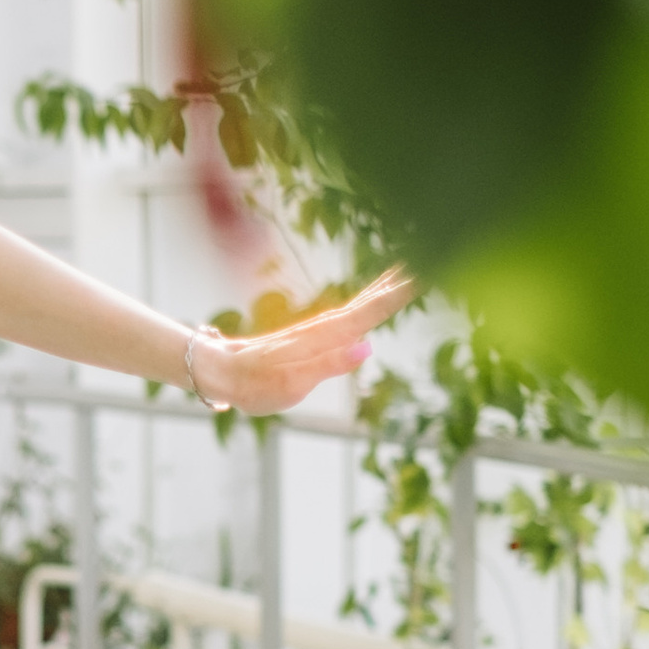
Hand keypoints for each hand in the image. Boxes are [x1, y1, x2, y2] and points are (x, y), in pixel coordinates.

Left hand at [202, 265, 414, 414]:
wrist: (222, 371)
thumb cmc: (255, 384)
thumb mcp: (292, 383)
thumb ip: (329, 364)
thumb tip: (366, 347)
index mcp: (323, 338)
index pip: (368, 314)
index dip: (394, 297)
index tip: (421, 276)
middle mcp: (323, 329)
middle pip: (367, 304)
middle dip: (396, 286)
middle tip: (426, 264)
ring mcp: (318, 331)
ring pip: (359, 305)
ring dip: (384, 289)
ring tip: (408, 272)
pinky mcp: (313, 337)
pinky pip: (349, 314)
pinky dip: (366, 303)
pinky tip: (371, 303)